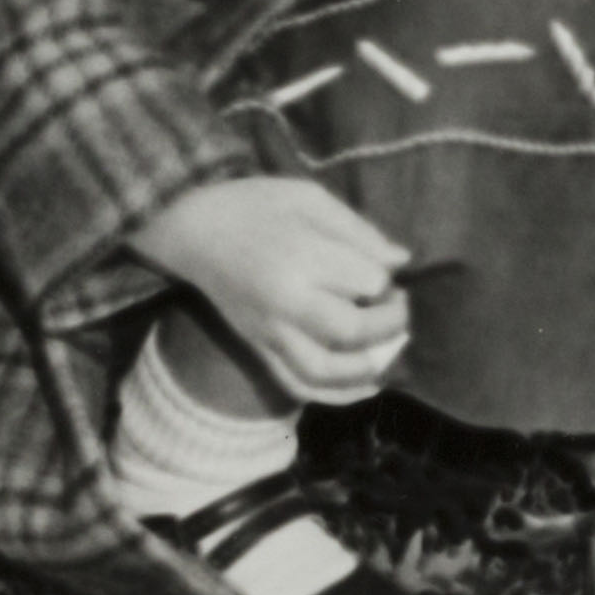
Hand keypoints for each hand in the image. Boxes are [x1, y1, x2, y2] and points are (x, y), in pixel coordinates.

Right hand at [125, 172, 418, 409]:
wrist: (193, 232)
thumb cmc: (255, 206)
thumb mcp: (310, 199)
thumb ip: (358, 231)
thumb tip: (401, 260)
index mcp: (301, 258)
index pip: (367, 282)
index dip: (387, 279)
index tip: (387, 269)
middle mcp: (284, 303)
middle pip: (350, 331)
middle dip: (390, 323)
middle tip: (399, 306)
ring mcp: (268, 332)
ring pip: (324, 370)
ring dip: (368, 366)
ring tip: (389, 347)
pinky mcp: (258, 349)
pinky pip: (296, 385)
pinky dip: (335, 395)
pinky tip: (367, 387)